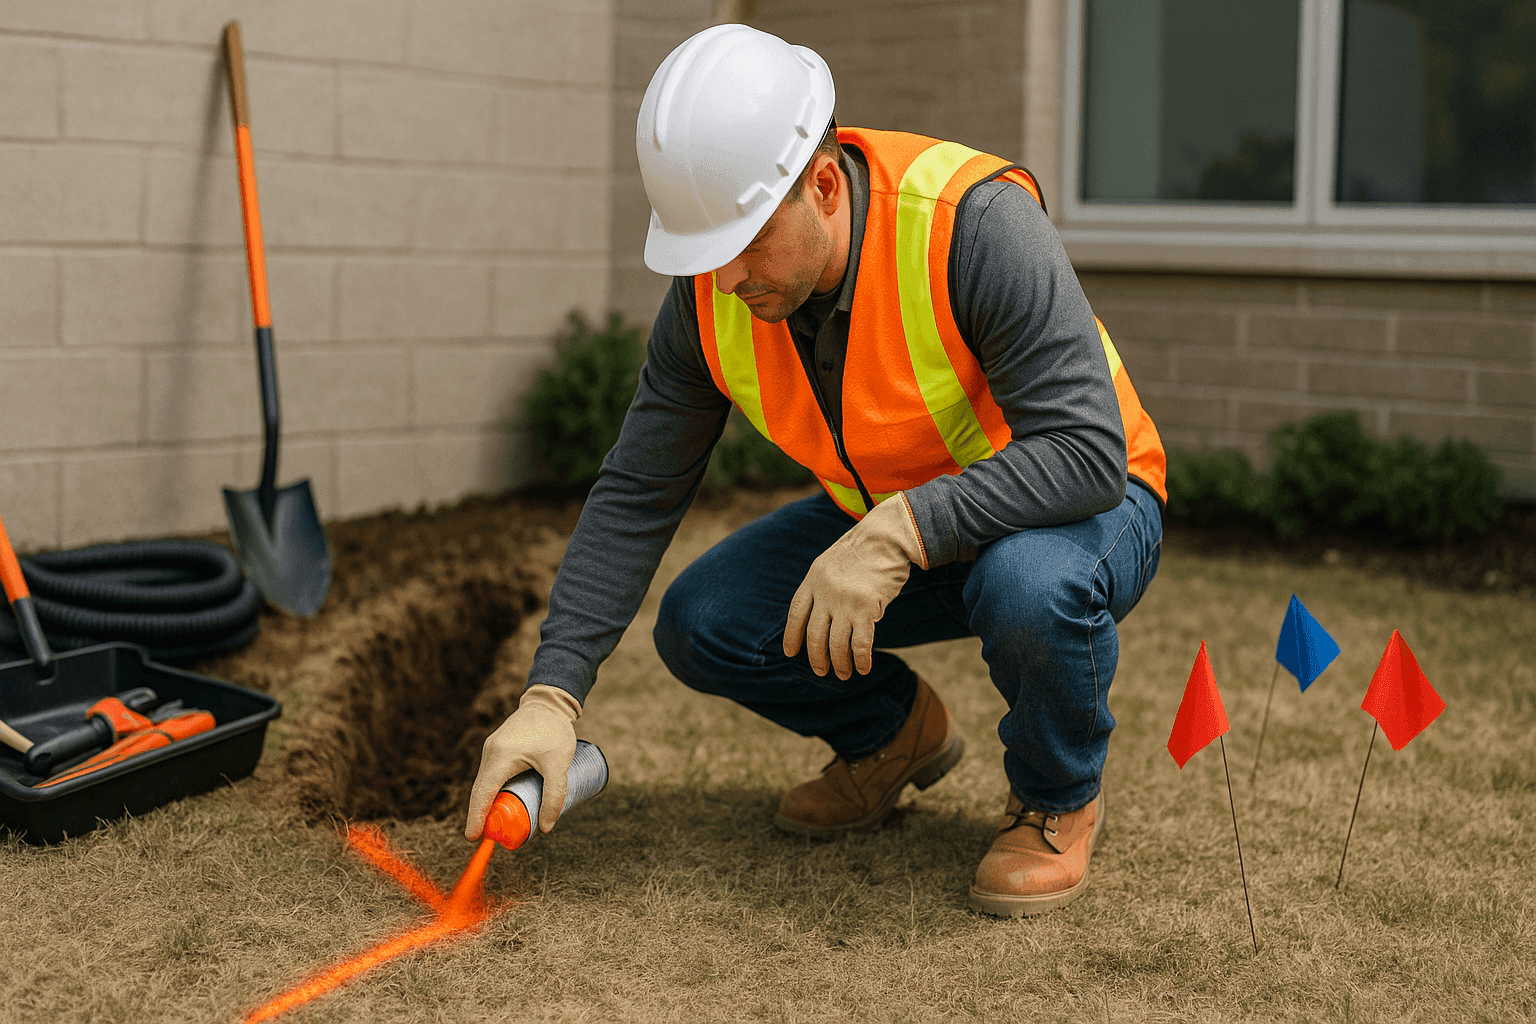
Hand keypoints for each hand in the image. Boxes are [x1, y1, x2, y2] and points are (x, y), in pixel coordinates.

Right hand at [464, 684, 580, 840]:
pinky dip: (494, 790)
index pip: (482, 794)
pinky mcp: (497, 747)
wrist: (550, 702)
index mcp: (501, 756)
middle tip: (490, 837)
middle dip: (482, 815)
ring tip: (499, 822)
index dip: (476, 818)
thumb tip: (546, 827)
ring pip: (485, 782)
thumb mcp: (559, 764)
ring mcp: (491, 748)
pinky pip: (491, 774)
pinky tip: (504, 801)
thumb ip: (555, 795)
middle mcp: (490, 752)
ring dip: (489, 802)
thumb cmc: (554, 731)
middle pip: (481, 791)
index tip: (473, 838)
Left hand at [783, 493, 926, 679]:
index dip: (792, 635)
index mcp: (813, 579)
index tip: (790, 653)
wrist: (887, 536)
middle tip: (822, 672)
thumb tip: (823, 613)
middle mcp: (825, 592)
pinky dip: (860, 660)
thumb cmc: (865, 548)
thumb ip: (823, 585)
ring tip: (843, 675)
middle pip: (814, 634)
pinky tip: (863, 669)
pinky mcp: (866, 608)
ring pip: (836, 643)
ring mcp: (845, 601)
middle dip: (816, 657)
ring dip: (839, 663)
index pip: (796, 613)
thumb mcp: (831, 561)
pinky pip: (860, 643)